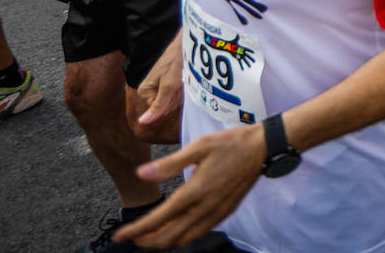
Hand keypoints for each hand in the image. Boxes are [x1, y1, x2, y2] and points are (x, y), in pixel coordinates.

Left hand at [112, 123, 265, 248]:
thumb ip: (169, 164)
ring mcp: (218, 212)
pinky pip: (200, 232)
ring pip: (186, 239)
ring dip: (166, 240)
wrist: (263, 148)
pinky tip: (178, 226)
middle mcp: (206, 208)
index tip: (120, 236)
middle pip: (171, 237)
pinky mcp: (226, 211)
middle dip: (148, 241)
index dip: (138, 230)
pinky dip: (183, 236)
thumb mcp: (199, 147)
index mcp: (196, 191)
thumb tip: (142, 173)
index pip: (160, 219)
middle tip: (133, 237)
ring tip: (152, 234)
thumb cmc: (230, 143)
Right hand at [135, 38, 182, 134]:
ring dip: (180, 92)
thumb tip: (141, 123)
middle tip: (179, 82)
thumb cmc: (176, 64)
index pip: (161, 110)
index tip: (175, 87)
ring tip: (181, 79)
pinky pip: (175, 93)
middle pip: (165, 106)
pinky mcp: (166, 82)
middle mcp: (149, 90)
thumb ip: (158, 106)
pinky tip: (182, 79)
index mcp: (144, 92)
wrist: (184, 46)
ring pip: (172, 100)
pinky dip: (181, 87)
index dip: (172, 101)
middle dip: (176, 97)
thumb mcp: (168, 87)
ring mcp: (157, 86)